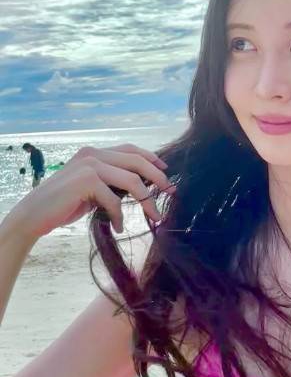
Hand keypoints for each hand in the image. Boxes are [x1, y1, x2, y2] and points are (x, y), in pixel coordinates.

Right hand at [8, 144, 174, 241]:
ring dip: (146, 201)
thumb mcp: (92, 188)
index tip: (166, 172)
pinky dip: (120, 216)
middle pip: (137, 162)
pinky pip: (114, 200)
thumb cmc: (64, 204)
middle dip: (158, 178)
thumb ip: (112, 181)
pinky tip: (119, 227)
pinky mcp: (86, 181)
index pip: (131, 150)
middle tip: (170, 192)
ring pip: (132, 181)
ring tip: (154, 216)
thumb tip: (143, 185)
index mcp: (95, 152)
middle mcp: (93, 154)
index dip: (151, 158)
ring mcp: (89, 165)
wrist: (33, 215)